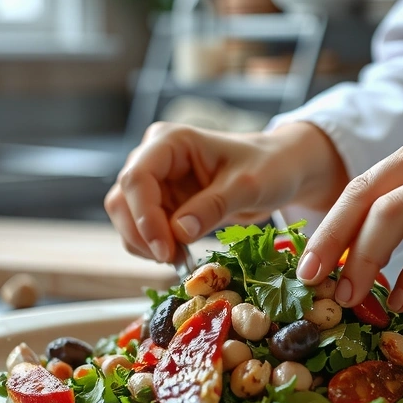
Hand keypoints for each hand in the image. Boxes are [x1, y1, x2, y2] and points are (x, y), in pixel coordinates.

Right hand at [104, 121, 347, 262]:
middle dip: (142, 235)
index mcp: (171, 141)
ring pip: (126, 218)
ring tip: (178, 259)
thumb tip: (179, 232)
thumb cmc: (269, 167)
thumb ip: (213, 206)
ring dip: (145, 245)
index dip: (144, 217)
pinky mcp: (160, 203)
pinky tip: (178, 254)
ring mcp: (155, 181)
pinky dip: (153, 247)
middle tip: (171, 261)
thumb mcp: (247, 186)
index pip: (137, 178)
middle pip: (122, 200)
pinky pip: (142, 230)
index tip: (165, 250)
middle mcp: (153, 157)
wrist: (279, 170)